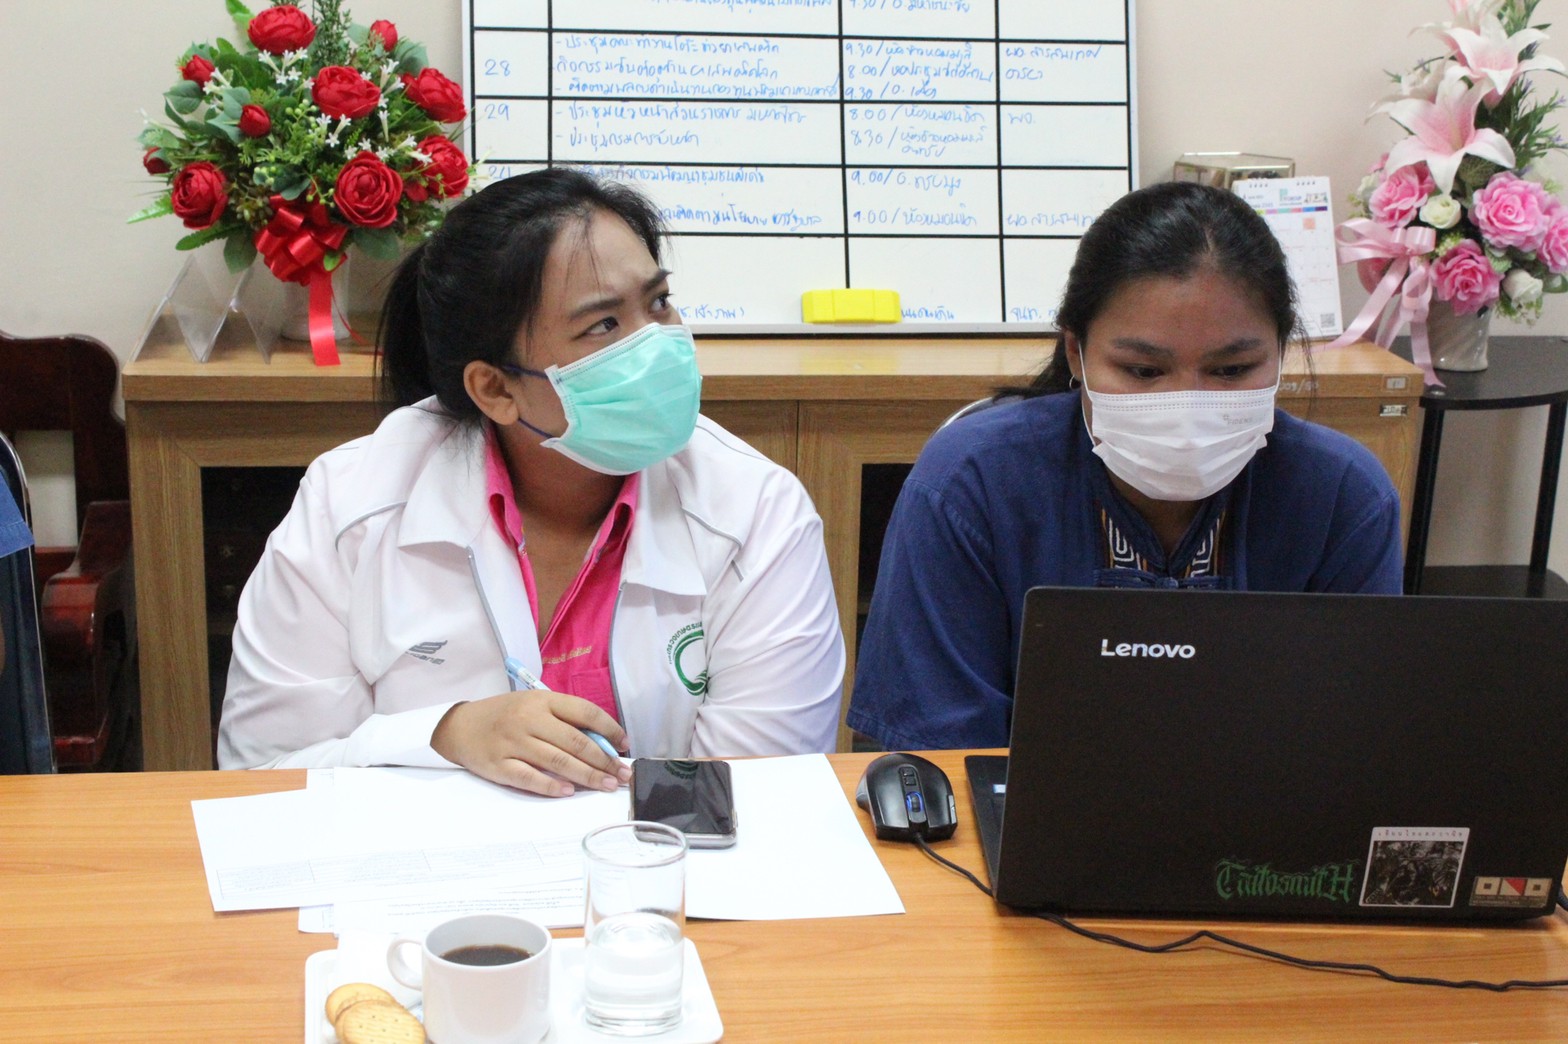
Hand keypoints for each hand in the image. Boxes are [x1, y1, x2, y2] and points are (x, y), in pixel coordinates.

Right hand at [430, 690, 630, 796]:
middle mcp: (529, 719)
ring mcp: (513, 742)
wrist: (460, 726)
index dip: (608, 729)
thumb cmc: (506, 715)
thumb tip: (602, 743)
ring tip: (606, 785)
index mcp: (542, 700)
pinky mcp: (499, 765)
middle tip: (622, 774)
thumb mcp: (534, 705)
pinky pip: (529, 778)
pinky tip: (569, 791)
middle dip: (603, 759)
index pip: (584, 712)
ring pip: (557, 761)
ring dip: (587, 775)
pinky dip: (551, 786)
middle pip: (575, 741)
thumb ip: (563, 720)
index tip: (623, 744)